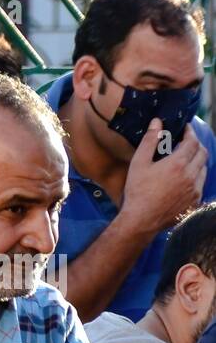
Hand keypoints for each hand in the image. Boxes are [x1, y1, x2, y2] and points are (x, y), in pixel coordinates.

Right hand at [120, 118, 206, 237]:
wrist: (141, 220)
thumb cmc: (137, 192)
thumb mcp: (138, 164)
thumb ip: (149, 141)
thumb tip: (157, 122)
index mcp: (178, 164)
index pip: (192, 141)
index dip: (190, 133)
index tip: (185, 129)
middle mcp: (191, 175)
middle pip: (202, 153)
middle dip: (196, 145)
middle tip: (186, 143)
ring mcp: (195, 190)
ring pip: (203, 168)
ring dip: (197, 161)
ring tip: (185, 161)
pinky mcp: (195, 202)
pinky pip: (200, 184)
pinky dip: (195, 178)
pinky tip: (183, 180)